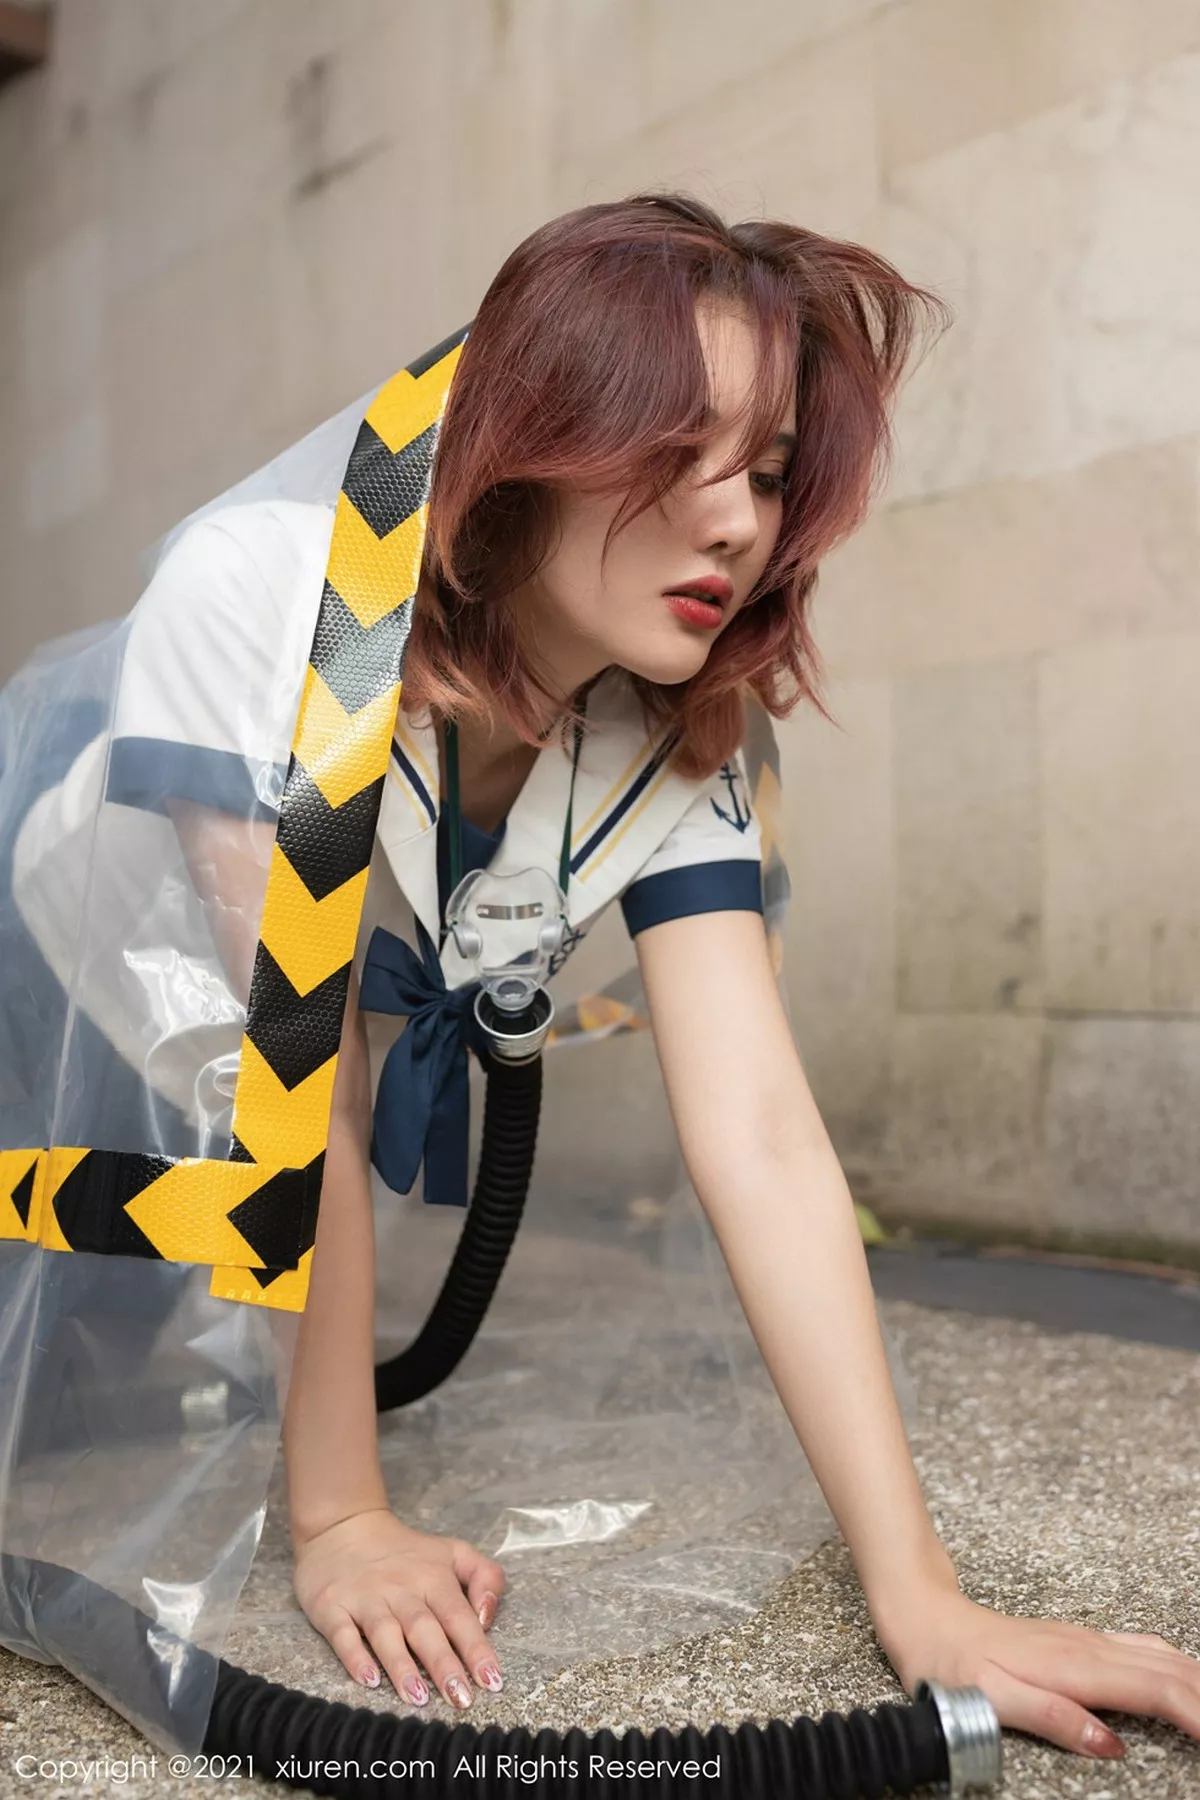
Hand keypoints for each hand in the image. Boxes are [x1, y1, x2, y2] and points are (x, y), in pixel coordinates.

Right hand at [292, 1507, 506, 1708]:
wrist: (344, 1526)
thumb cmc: (406, 1552)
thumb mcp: (453, 1551)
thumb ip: (485, 1577)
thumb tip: (487, 1618)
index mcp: (433, 1577)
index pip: (459, 1616)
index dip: (476, 1649)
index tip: (492, 1681)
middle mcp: (401, 1589)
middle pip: (425, 1628)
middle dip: (444, 1665)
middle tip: (461, 1699)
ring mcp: (365, 1598)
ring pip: (386, 1633)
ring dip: (401, 1666)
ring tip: (418, 1697)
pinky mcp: (332, 1606)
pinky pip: (342, 1633)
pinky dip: (354, 1656)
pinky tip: (368, 1679)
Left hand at [873, 1579, 1199, 1759]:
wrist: (926, 1614)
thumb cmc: (951, 1663)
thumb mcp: (989, 1698)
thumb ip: (1052, 1718)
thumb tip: (1110, 1745)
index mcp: (1075, 1666)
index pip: (1158, 1691)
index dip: (1199, 1715)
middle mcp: (1090, 1648)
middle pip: (1171, 1672)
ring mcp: (1087, 1641)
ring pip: (1163, 1658)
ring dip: (1199, 1684)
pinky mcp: (1081, 1641)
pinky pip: (1145, 1651)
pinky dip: (1178, 1670)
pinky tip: (1188, 1679)